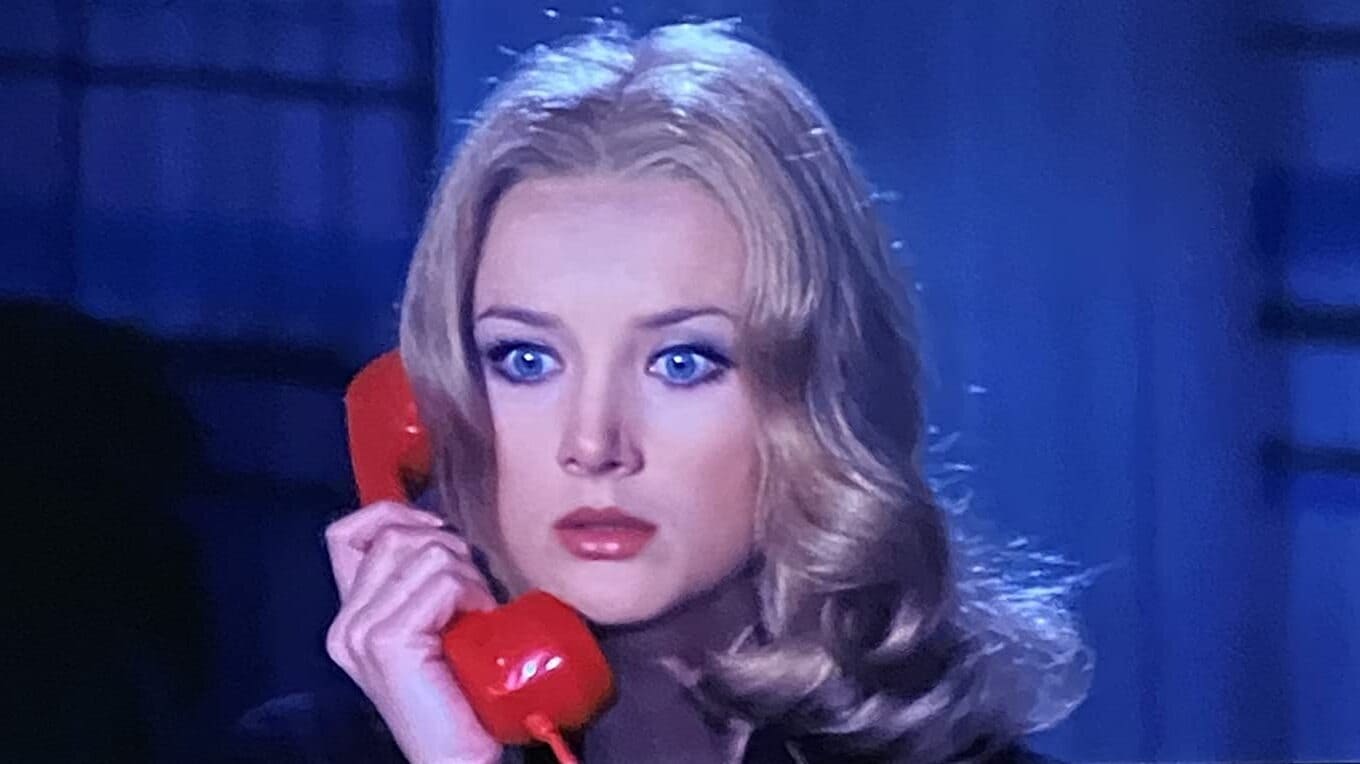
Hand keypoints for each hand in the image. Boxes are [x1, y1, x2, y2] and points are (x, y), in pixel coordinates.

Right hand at [324, 500, 502, 763]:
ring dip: (466, 573)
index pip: (346, 533)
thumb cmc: (461, 694)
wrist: (459, 756)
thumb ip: (420, 586)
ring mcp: (361, 633)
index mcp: (349, 618)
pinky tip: (481, 619)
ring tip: (478, 611)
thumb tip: (441, 532)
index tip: (437, 532)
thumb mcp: (434, 626)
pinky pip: (441, 582)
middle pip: (393, 536)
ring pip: (424, 554)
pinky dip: (472, 592)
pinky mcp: (387, 643)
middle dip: (446, 547)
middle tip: (472, 589)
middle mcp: (344, 624)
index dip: (393, 515)